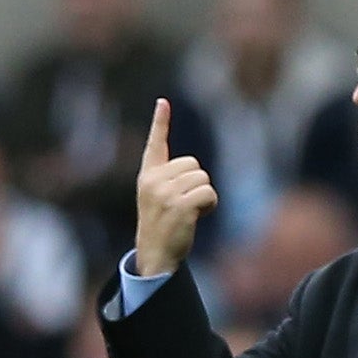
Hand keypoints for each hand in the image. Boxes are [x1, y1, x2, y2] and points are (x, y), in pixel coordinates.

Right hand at [133, 99, 217, 279]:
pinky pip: (208, 192)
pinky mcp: (179, 206)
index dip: (161, 122)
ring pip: (203, 178)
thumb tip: (196, 171)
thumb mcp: (158, 198)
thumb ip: (170, 180)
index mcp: (147, 175)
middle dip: (198, 183)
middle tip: (187, 203)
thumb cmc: (162, 226)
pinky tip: (199, 215)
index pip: (155, 144)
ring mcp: (165, 193)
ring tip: (190, 211)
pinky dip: (210, 204)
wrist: (155, 254)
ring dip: (205, 195)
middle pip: (194, 165)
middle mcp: (153, 180)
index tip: (163, 102)